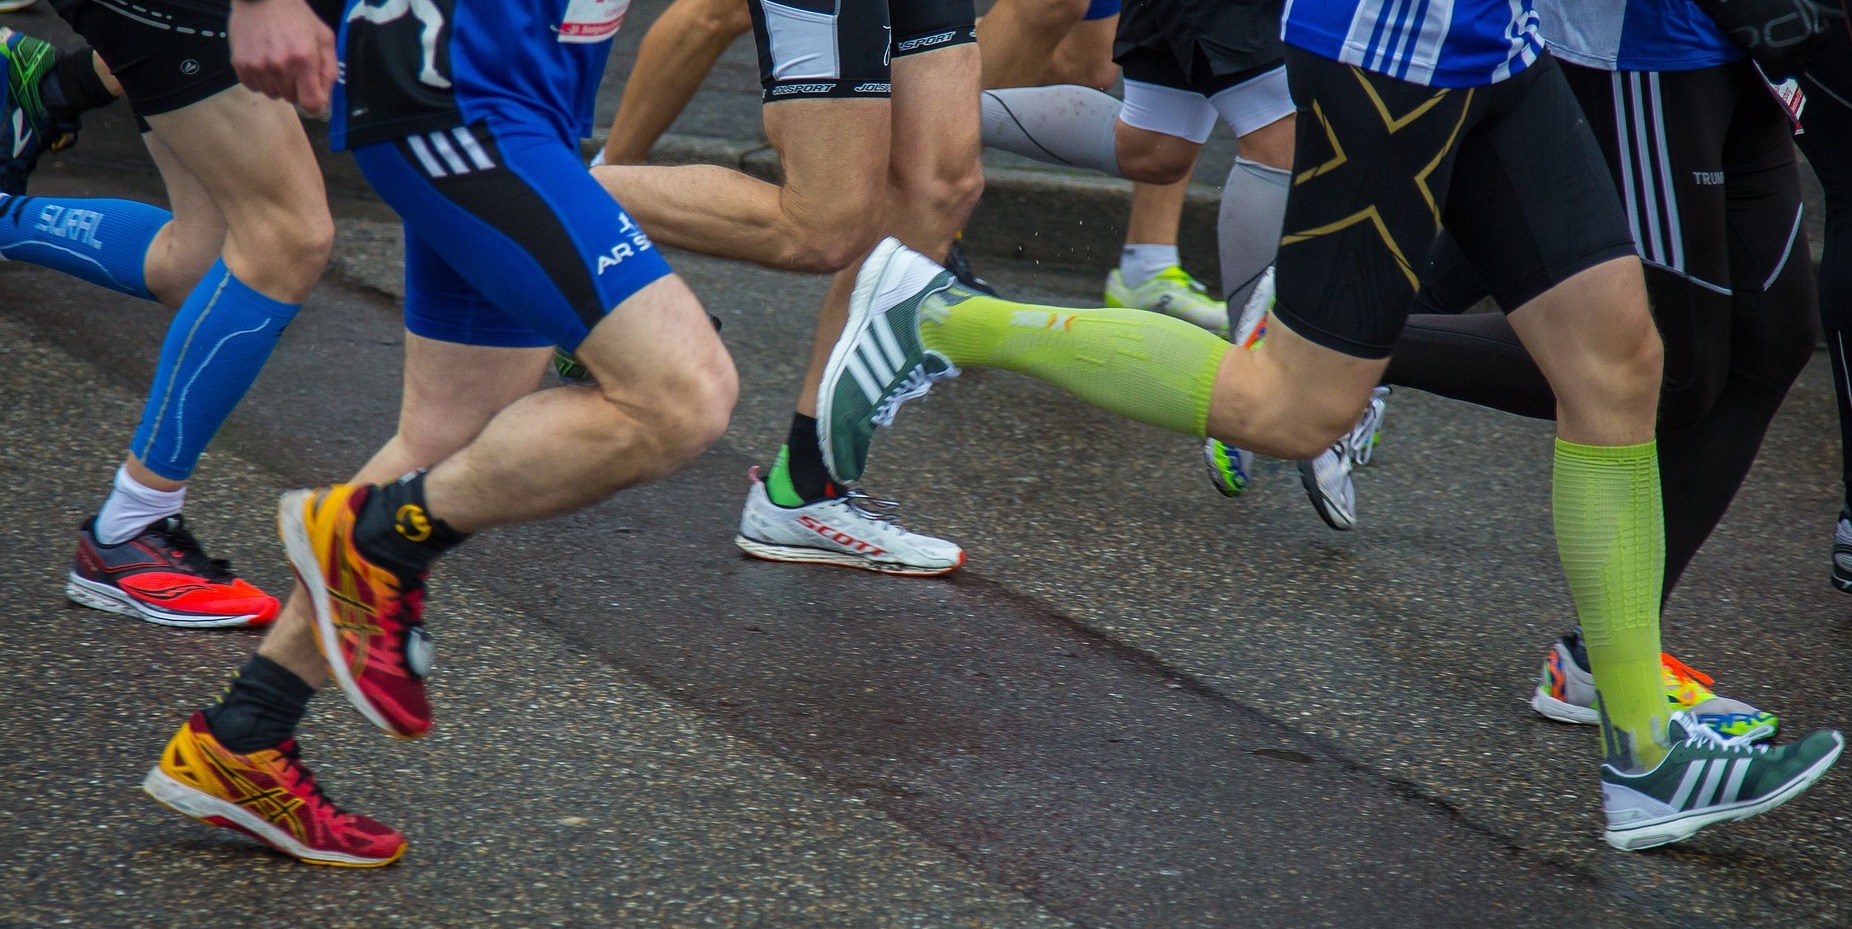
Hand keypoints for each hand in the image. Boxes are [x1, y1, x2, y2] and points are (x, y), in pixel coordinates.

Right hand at [228, 0, 338, 116]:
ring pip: (273, 94)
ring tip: (278, 61)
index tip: (315, 96)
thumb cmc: (297, 17)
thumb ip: (329, 70)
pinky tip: (263, 61)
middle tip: (294, 66)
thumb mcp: (324, 39)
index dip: (316, 104)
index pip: (311, 103)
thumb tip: (325, 100)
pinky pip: (254, 87)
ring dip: (277, 83)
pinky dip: (260, 79)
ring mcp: (258, 67)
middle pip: (292, 99)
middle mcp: (279, 66)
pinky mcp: (240, 64)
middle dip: (297, 87)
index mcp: (304, 60)